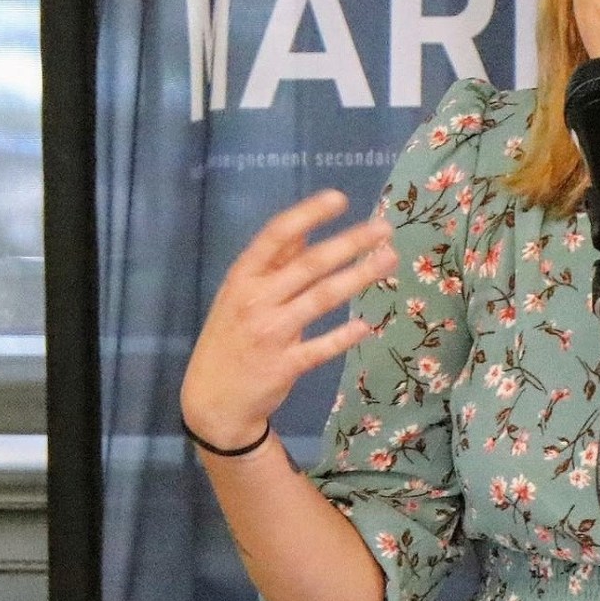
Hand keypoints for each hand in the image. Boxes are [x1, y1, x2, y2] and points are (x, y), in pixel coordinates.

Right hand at [180, 190, 395, 449]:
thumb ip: (272, 265)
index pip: (276, 235)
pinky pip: (321, 347)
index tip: (340, 198)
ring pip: (322, 299)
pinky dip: (344, 336)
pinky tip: (367, 325)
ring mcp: (270, 334)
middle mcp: (255, 300)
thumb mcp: (239, 295)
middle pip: (309, 264)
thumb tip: (306, 228)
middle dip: (350, 243)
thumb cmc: (230, 338)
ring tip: (388, 260)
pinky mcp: (284, 366)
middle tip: (385, 229)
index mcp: (242, 277)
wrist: (211, 402)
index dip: (308, 214)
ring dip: (358, 277)